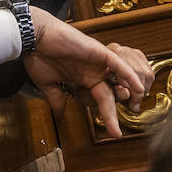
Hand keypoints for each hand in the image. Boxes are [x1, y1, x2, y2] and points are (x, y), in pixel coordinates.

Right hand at [22, 9, 152, 139]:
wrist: (33, 37)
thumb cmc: (38, 57)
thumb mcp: (48, 84)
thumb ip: (56, 98)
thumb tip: (59, 113)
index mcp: (83, 79)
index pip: (100, 100)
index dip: (107, 116)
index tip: (113, 133)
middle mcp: (93, 72)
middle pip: (110, 95)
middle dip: (113, 114)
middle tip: (116, 133)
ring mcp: (97, 62)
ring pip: (118, 80)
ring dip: (128, 93)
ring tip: (134, 109)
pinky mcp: (99, 52)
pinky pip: (118, 64)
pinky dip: (128, 75)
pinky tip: (138, 88)